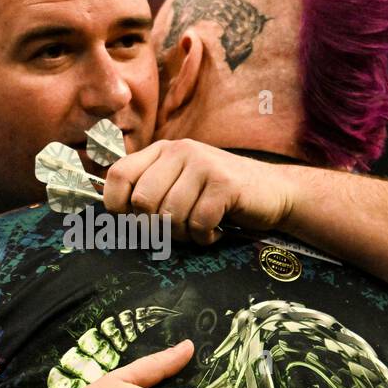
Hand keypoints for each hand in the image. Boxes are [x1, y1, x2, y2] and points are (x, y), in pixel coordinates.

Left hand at [103, 139, 294, 243]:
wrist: (274, 192)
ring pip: (169, 216)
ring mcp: (203, 164)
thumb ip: (150, 190)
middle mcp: (179, 150)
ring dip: (182, 235)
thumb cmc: (219, 196)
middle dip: (156, 228)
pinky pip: (197, 223)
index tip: (134, 222)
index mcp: (161, 150)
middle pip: (142, 202)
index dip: (117, 206)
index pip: (117, 175)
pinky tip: (216, 230)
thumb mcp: (180, 184)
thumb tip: (113, 217)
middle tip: (177, 230)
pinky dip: (204, 236)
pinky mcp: (224, 183)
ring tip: (199, 229)